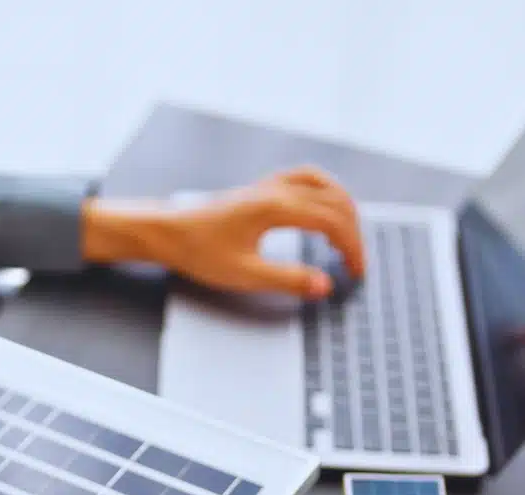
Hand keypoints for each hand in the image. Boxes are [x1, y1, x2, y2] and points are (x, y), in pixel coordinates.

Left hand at [82, 166, 365, 298]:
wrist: (168, 232)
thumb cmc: (199, 251)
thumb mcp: (244, 274)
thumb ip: (287, 280)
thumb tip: (323, 285)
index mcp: (276, 208)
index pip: (332, 221)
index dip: (352, 247)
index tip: (356, 272)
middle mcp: (277, 189)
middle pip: (335, 201)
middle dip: (353, 232)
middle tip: (355, 262)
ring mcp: (269, 185)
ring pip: (324, 185)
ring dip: (343, 208)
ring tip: (346, 237)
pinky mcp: (261, 188)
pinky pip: (306, 180)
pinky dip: (324, 194)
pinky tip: (322, 211)